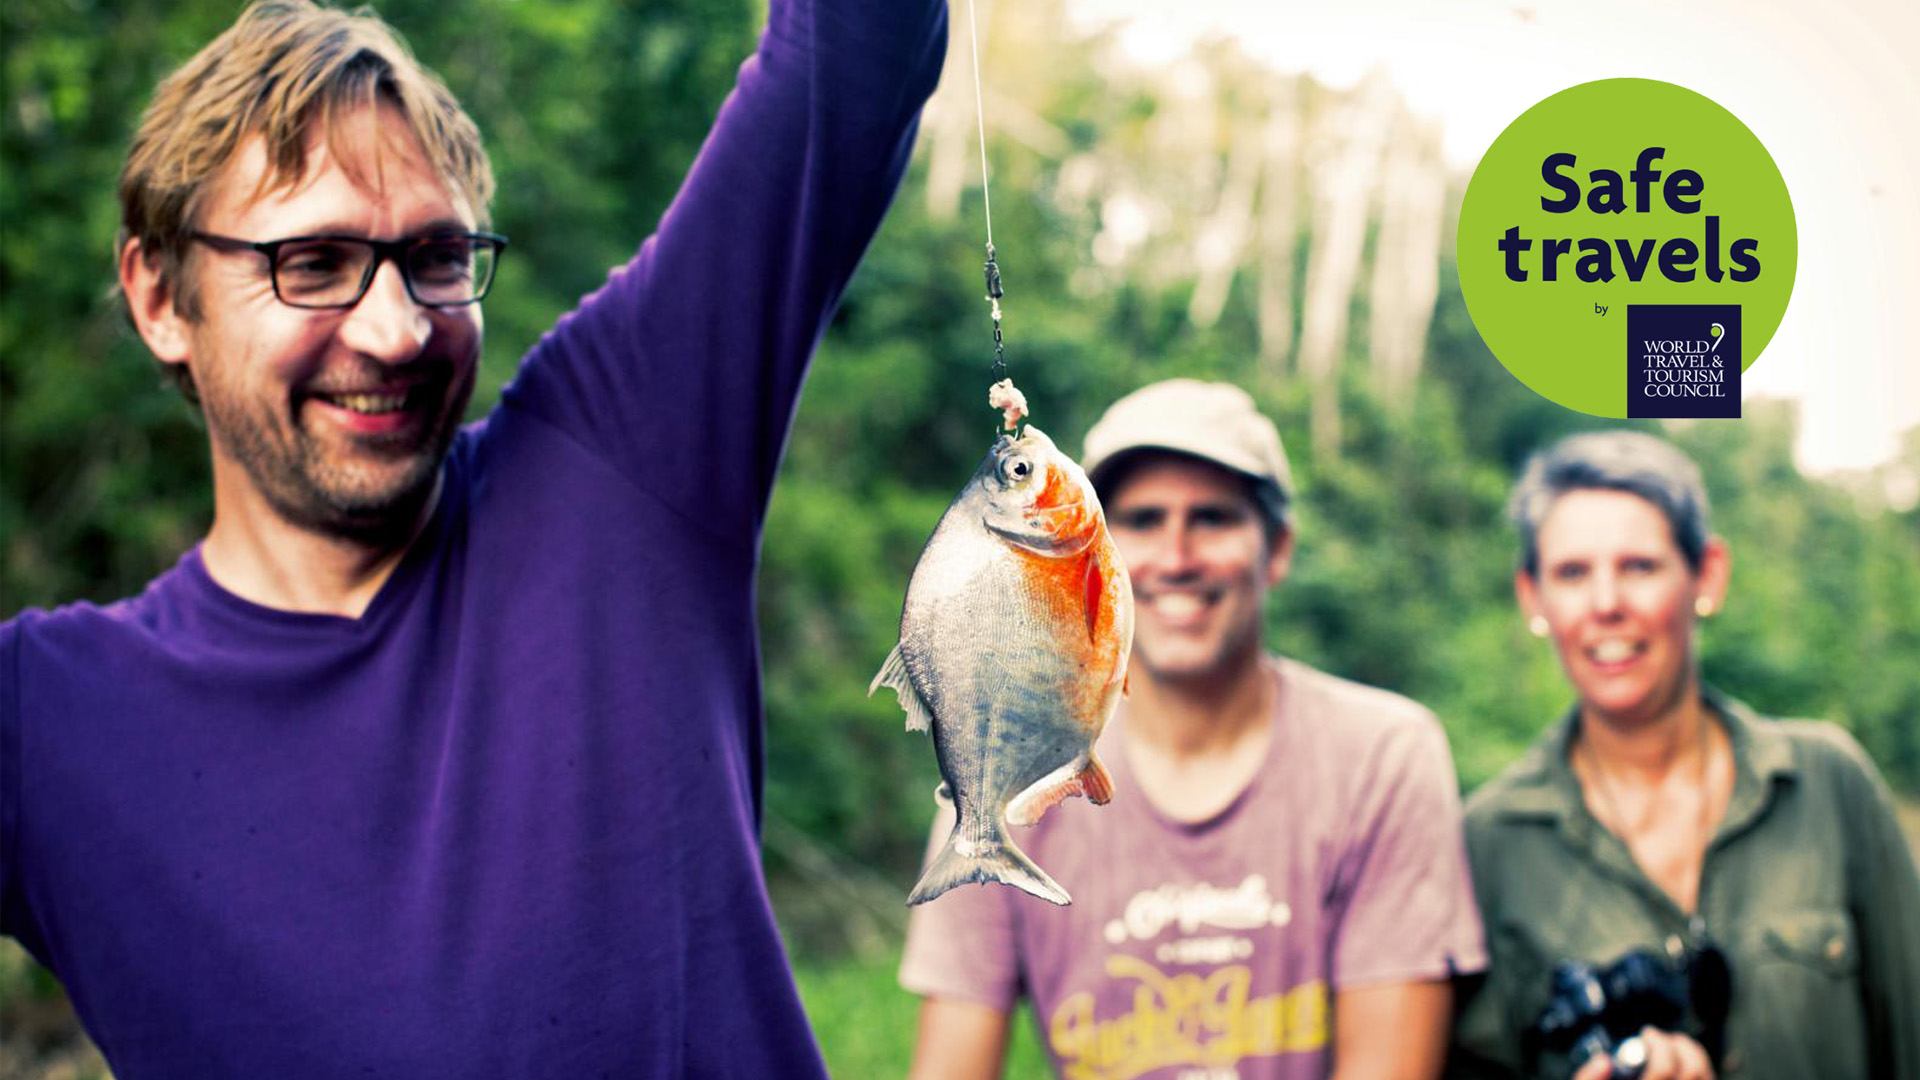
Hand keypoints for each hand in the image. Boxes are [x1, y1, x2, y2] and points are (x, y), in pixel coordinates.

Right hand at [1571, 1028, 1714, 1079]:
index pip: (1664, 1071)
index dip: (1659, 1046)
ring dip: (1695, 1060)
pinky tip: (1684, 1072)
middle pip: (1693, 1074)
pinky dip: (1700, 1076)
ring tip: (1678, 1051)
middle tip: (1665, 1039)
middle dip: (1681, 1047)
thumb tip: (1605, 1061)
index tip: (1647, 1035)